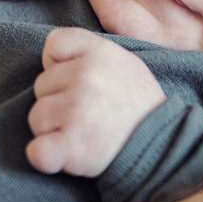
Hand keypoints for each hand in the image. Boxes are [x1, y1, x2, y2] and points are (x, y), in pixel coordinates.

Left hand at [26, 28, 165, 176]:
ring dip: (53, 128)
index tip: (78, 79)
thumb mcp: (119, 59)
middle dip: (58, 99)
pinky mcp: (73, 147)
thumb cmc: (135, 100)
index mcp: (98, 51)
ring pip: (36, 117)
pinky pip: (37, 151)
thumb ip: (85, 50)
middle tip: (87, 111)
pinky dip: (43, 156)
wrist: (166, 142)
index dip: (59, 64)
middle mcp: (86, 77)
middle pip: (41, 85)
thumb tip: (49, 60)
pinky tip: (60, 155)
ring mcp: (78, 111)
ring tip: (84, 131)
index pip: (53, 45)